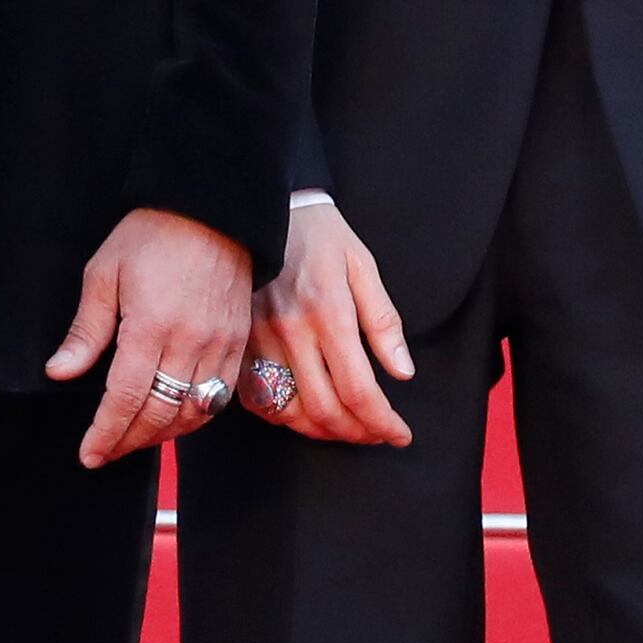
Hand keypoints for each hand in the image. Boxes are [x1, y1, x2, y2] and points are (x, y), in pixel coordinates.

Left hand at [51, 206, 258, 465]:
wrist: (212, 209)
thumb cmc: (153, 234)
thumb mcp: (104, 274)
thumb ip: (86, 330)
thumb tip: (60, 371)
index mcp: (151, 327)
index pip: (126, 399)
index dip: (106, 434)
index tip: (89, 454)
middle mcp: (189, 343)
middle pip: (160, 414)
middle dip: (129, 441)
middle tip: (106, 452)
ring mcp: (219, 345)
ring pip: (193, 412)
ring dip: (162, 434)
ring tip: (136, 439)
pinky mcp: (237, 342)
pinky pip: (219, 396)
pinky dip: (196, 416)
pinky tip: (175, 418)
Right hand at [254, 202, 415, 442]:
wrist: (267, 208)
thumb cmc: (321, 236)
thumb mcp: (363, 267)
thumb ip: (383, 321)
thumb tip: (403, 372)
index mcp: (328, 313)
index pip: (358, 390)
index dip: (382, 423)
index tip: (400, 434)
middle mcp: (290, 333)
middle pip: (324, 410)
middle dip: (357, 433)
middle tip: (378, 434)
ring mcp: (258, 340)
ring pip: (288, 412)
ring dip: (322, 431)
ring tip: (347, 428)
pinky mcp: (239, 343)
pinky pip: (257, 399)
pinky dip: (284, 417)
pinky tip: (305, 413)